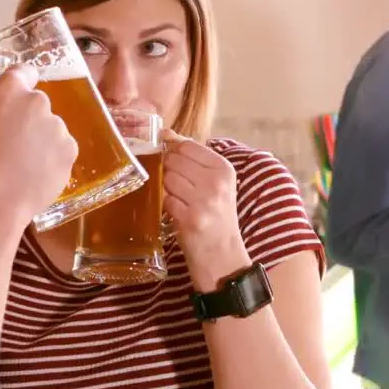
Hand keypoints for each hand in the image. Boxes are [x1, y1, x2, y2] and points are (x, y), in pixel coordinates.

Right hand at [0, 65, 77, 223]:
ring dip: (39, 139)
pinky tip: (32, 174)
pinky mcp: (69, 152)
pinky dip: (50, 160)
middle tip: (9, 141)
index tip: (12, 98)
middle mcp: (39, 102)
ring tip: (20, 164)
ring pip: (50, 129)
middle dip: (26, 118)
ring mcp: (58, 127)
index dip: (19, 83)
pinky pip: (60, 150)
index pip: (23, 72)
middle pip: (36, 104)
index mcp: (11, 89)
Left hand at [161, 131, 240, 253]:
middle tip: (179, 188)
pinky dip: (166, 205)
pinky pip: (165, 199)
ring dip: (167, 189)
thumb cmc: (216, 216)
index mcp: (224, 169)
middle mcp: (216, 182)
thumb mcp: (216, 183)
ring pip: (167, 178)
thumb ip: (193, 157)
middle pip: (174, 160)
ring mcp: (203, 201)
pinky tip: (177, 212)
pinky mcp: (189, 218)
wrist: (222, 255)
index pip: (188, 145)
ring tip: (180, 200)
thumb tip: (166, 133)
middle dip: (169, 172)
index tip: (175, 163)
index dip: (174, 152)